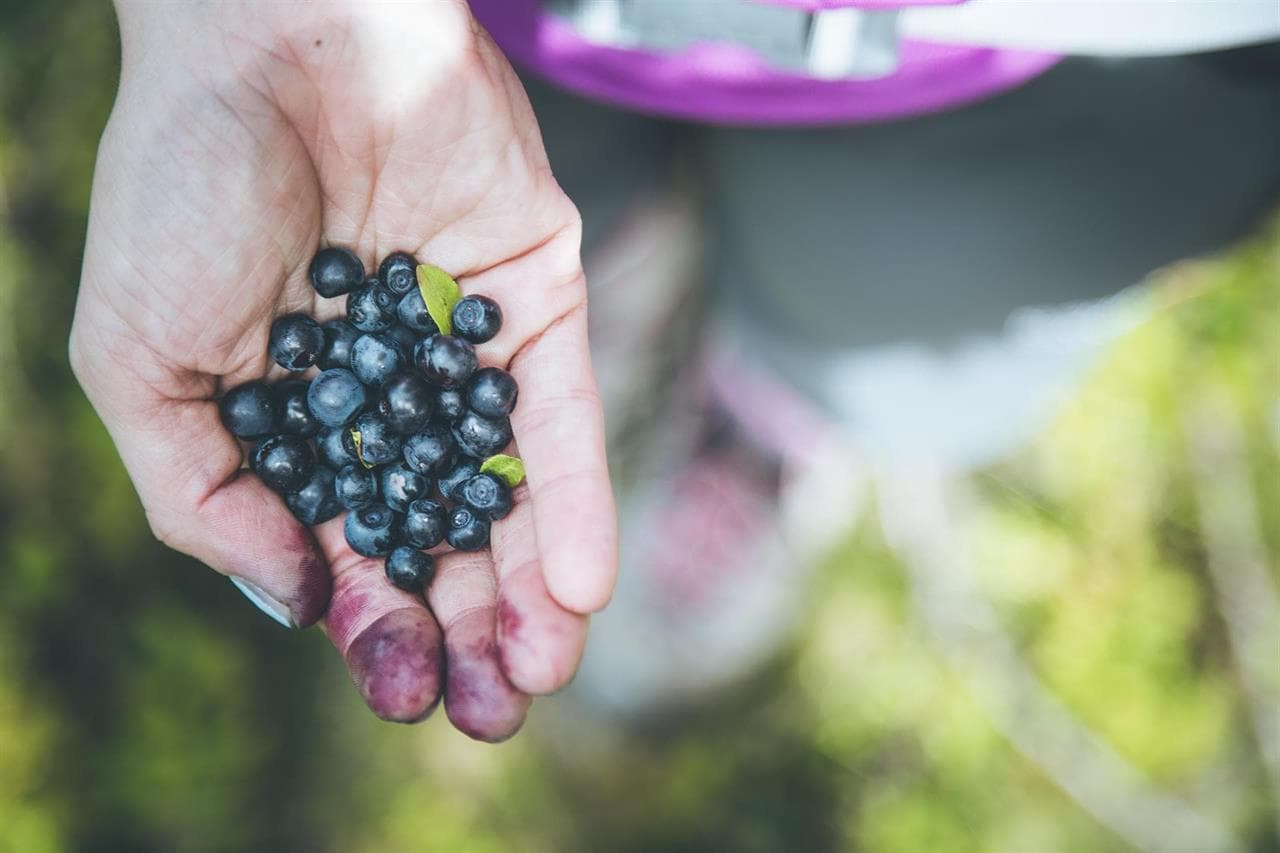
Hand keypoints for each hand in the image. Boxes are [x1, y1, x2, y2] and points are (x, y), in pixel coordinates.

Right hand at [70, 0, 615, 738]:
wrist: (267, 37)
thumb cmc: (181, 188)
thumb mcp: (140, 361)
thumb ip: (203, 492)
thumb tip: (295, 597)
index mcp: (303, 422)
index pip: (354, 549)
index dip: (379, 627)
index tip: (400, 690)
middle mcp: (397, 398)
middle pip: (448, 537)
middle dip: (469, 629)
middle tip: (491, 711)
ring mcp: (470, 352)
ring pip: (514, 494)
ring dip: (532, 590)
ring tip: (541, 671)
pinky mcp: (537, 297)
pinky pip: (561, 414)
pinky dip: (573, 498)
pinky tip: (579, 584)